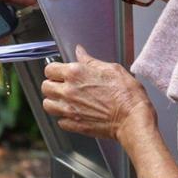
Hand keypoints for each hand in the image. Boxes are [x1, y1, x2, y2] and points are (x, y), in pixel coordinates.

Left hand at [40, 45, 154, 139]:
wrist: (133, 119)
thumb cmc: (127, 95)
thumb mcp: (112, 69)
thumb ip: (91, 61)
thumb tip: (80, 52)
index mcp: (76, 74)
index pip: (49, 69)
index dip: (54, 70)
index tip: (60, 73)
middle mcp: (68, 91)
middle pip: (45, 87)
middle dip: (52, 85)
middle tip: (62, 86)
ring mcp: (69, 109)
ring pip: (47, 105)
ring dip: (54, 102)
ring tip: (64, 100)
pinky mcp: (74, 125)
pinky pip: (60, 121)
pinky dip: (64, 118)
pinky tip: (74, 113)